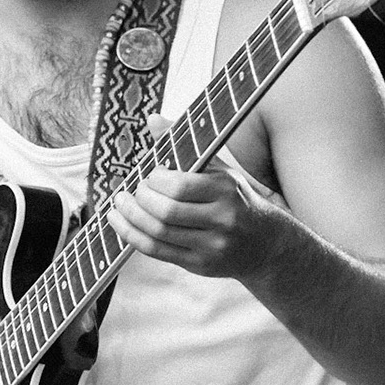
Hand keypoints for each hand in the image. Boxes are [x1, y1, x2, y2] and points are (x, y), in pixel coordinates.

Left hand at [106, 117, 281, 279]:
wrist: (266, 244)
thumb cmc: (236, 200)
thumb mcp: (219, 171)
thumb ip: (185, 146)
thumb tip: (152, 119)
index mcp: (227, 191)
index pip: (180, 186)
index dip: (154, 180)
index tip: (148, 175)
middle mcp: (222, 220)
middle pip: (166, 212)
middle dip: (139, 200)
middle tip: (130, 191)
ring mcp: (212, 246)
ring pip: (158, 234)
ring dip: (130, 218)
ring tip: (119, 206)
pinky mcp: (200, 265)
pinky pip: (158, 252)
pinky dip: (133, 237)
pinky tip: (122, 225)